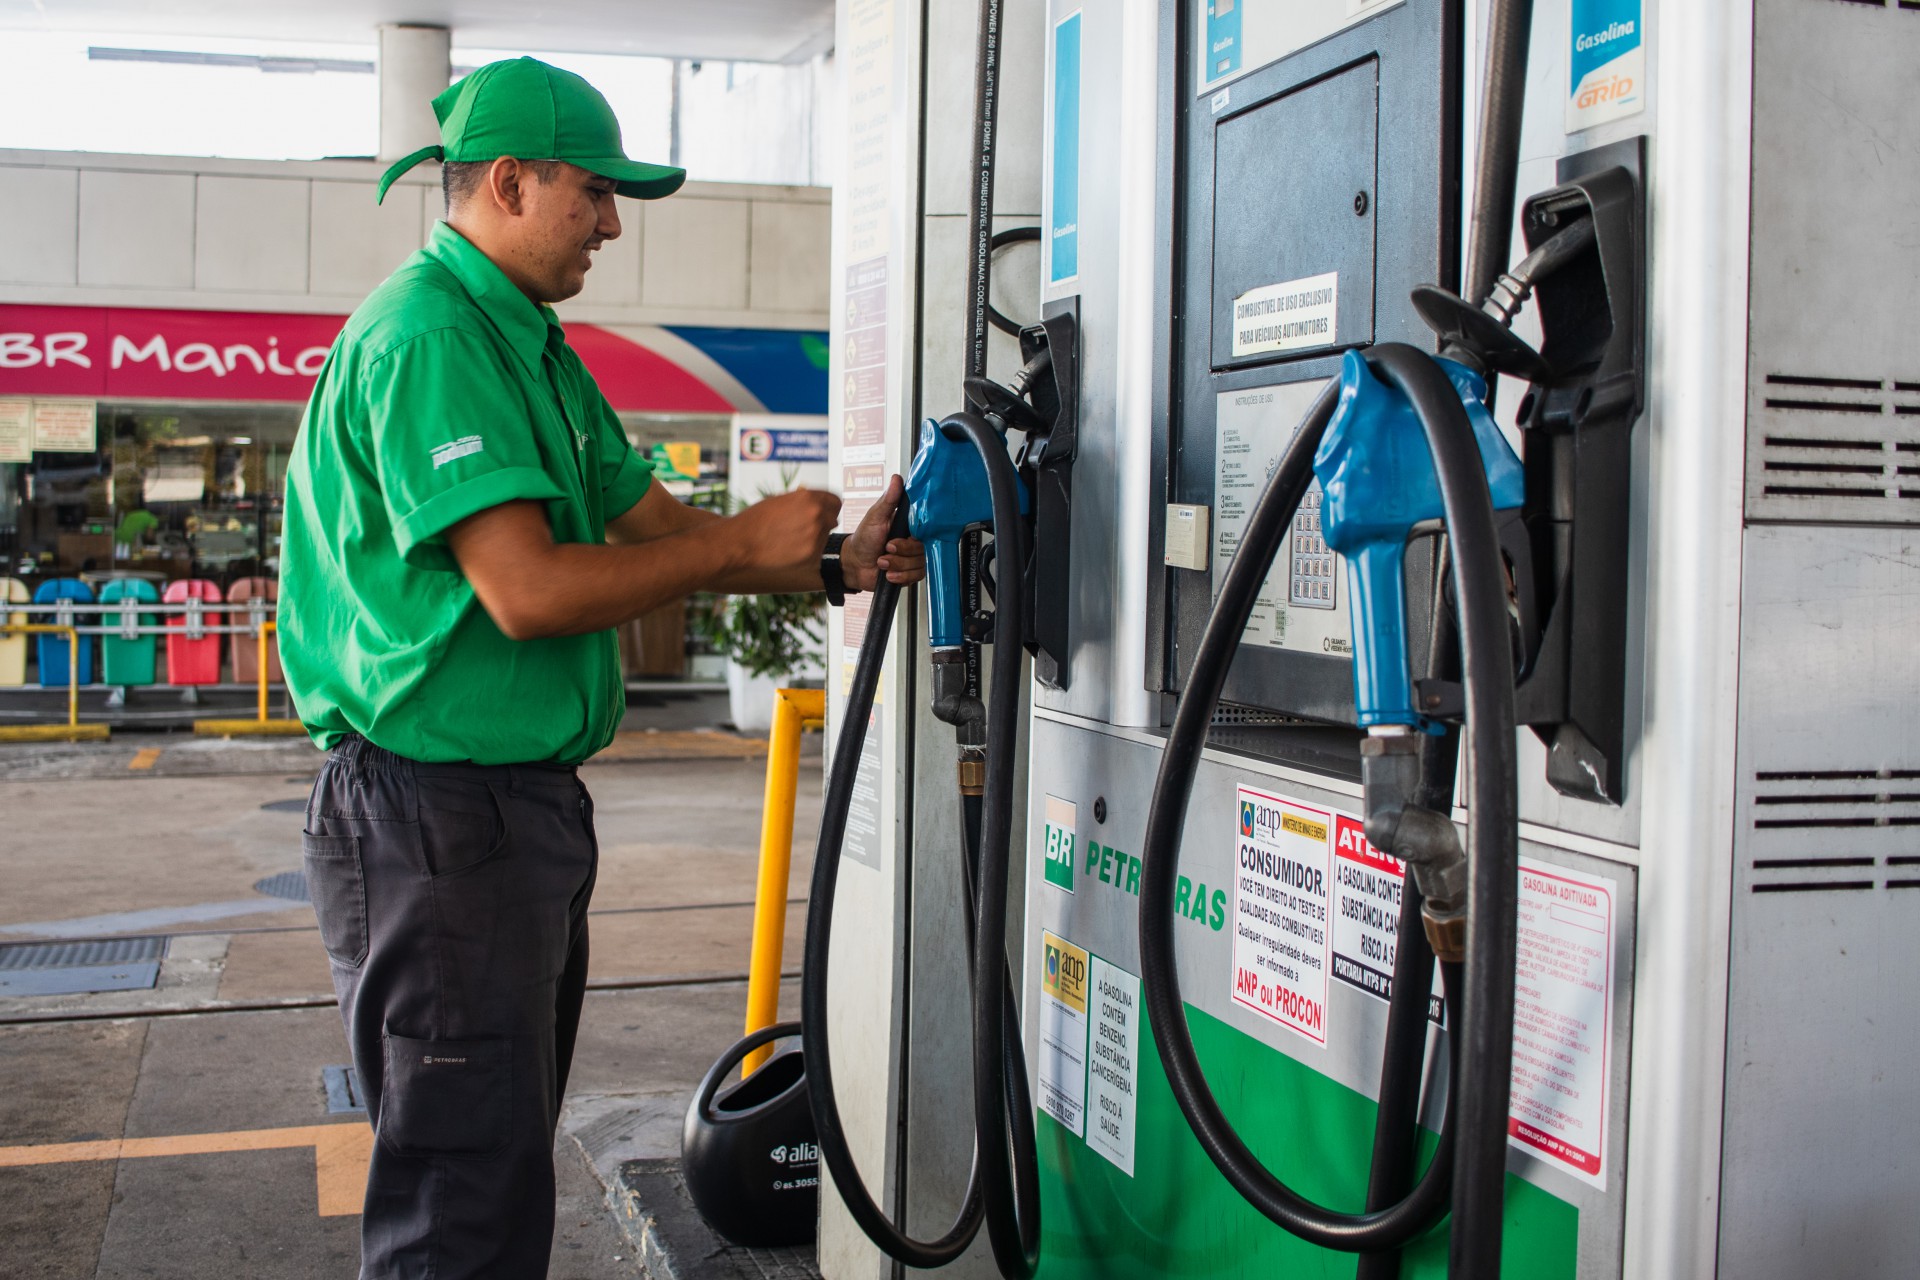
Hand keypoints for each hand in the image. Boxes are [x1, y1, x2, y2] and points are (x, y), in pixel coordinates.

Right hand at [728, 488, 841, 574]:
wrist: (741, 542)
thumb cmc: (757, 519)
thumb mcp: (781, 500)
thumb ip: (803, 501)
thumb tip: (820, 505)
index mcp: (809, 497)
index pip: (836, 500)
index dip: (830, 506)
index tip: (824, 512)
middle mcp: (816, 515)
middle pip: (834, 518)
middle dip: (824, 522)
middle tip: (806, 528)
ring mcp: (816, 536)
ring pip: (826, 536)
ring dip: (816, 537)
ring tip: (792, 539)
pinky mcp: (812, 556)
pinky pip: (818, 552)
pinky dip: (809, 552)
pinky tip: (791, 549)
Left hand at [841, 474, 926, 590]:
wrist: (853, 564)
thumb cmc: (863, 539)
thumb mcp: (875, 517)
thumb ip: (888, 500)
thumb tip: (897, 479)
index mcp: (907, 525)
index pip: (924, 529)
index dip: (914, 536)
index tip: (899, 537)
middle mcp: (912, 541)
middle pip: (922, 549)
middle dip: (902, 552)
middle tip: (886, 548)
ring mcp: (912, 558)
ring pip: (919, 564)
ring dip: (898, 565)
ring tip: (882, 561)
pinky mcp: (910, 573)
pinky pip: (915, 577)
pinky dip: (900, 576)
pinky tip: (888, 573)